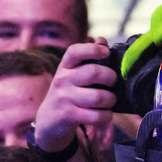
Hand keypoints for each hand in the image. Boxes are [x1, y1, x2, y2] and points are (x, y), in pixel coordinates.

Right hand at [32, 39, 116, 153]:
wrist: (49, 121)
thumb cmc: (68, 94)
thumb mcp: (73, 75)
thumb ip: (88, 59)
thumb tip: (103, 40)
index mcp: (65, 67)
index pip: (75, 51)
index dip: (92, 49)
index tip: (106, 52)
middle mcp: (62, 80)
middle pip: (93, 73)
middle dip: (110, 78)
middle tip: (112, 84)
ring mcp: (64, 98)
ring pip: (98, 96)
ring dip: (110, 100)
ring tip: (109, 101)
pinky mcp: (68, 115)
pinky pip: (96, 115)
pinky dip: (106, 116)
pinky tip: (104, 114)